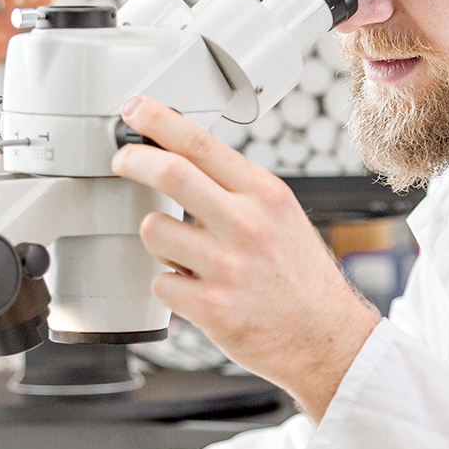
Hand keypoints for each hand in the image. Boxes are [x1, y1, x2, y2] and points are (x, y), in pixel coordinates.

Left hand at [110, 95, 379, 420]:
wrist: (326, 339)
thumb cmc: (300, 278)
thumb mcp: (281, 216)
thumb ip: (237, 189)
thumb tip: (183, 160)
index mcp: (265, 195)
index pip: (201, 143)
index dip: (158, 120)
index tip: (134, 108)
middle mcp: (247, 224)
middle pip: (169, 172)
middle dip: (132, 160)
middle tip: (121, 160)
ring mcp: (227, 266)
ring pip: (154, 230)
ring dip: (158, 239)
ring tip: (184, 253)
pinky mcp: (212, 307)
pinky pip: (160, 281)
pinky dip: (169, 285)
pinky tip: (195, 289)